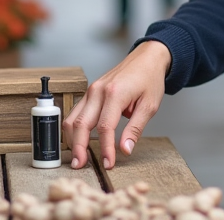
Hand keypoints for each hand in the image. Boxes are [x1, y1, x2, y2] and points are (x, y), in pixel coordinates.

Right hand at [63, 40, 170, 169]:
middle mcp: (99, 91)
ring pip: (72, 118)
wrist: (146, 58)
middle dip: (79, 148)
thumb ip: (135, 128)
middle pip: (81, 124)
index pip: (104, 127)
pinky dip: (74, 128)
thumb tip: (125, 149)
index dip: (105, 148)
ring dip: (73, 140)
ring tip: (78, 157)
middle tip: (82, 166)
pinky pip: (76, 112)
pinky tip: (78, 141)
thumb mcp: (150, 105)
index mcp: (115, 93)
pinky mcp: (89, 92)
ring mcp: (91, 90)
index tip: (108, 163)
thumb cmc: (150, 79)